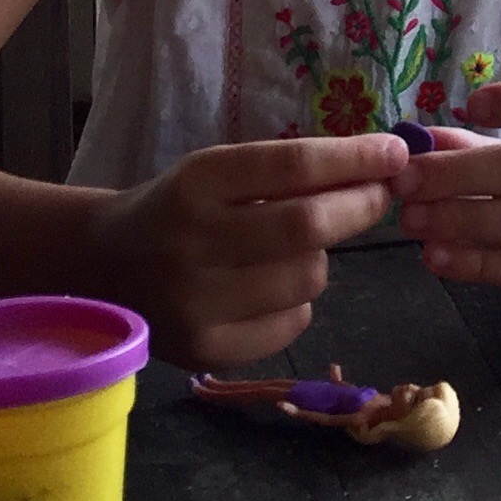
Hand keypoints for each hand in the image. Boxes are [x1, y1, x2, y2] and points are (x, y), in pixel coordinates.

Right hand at [88, 133, 407, 368]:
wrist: (104, 266)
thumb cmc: (177, 208)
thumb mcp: (216, 172)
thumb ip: (286, 171)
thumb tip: (379, 165)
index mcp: (196, 183)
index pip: (292, 165)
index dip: (353, 159)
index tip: (396, 152)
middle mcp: (193, 242)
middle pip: (307, 226)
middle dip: (361, 206)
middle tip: (382, 194)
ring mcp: (197, 303)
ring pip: (308, 279)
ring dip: (320, 258)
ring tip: (293, 249)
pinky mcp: (206, 349)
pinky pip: (292, 322)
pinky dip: (298, 302)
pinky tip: (269, 288)